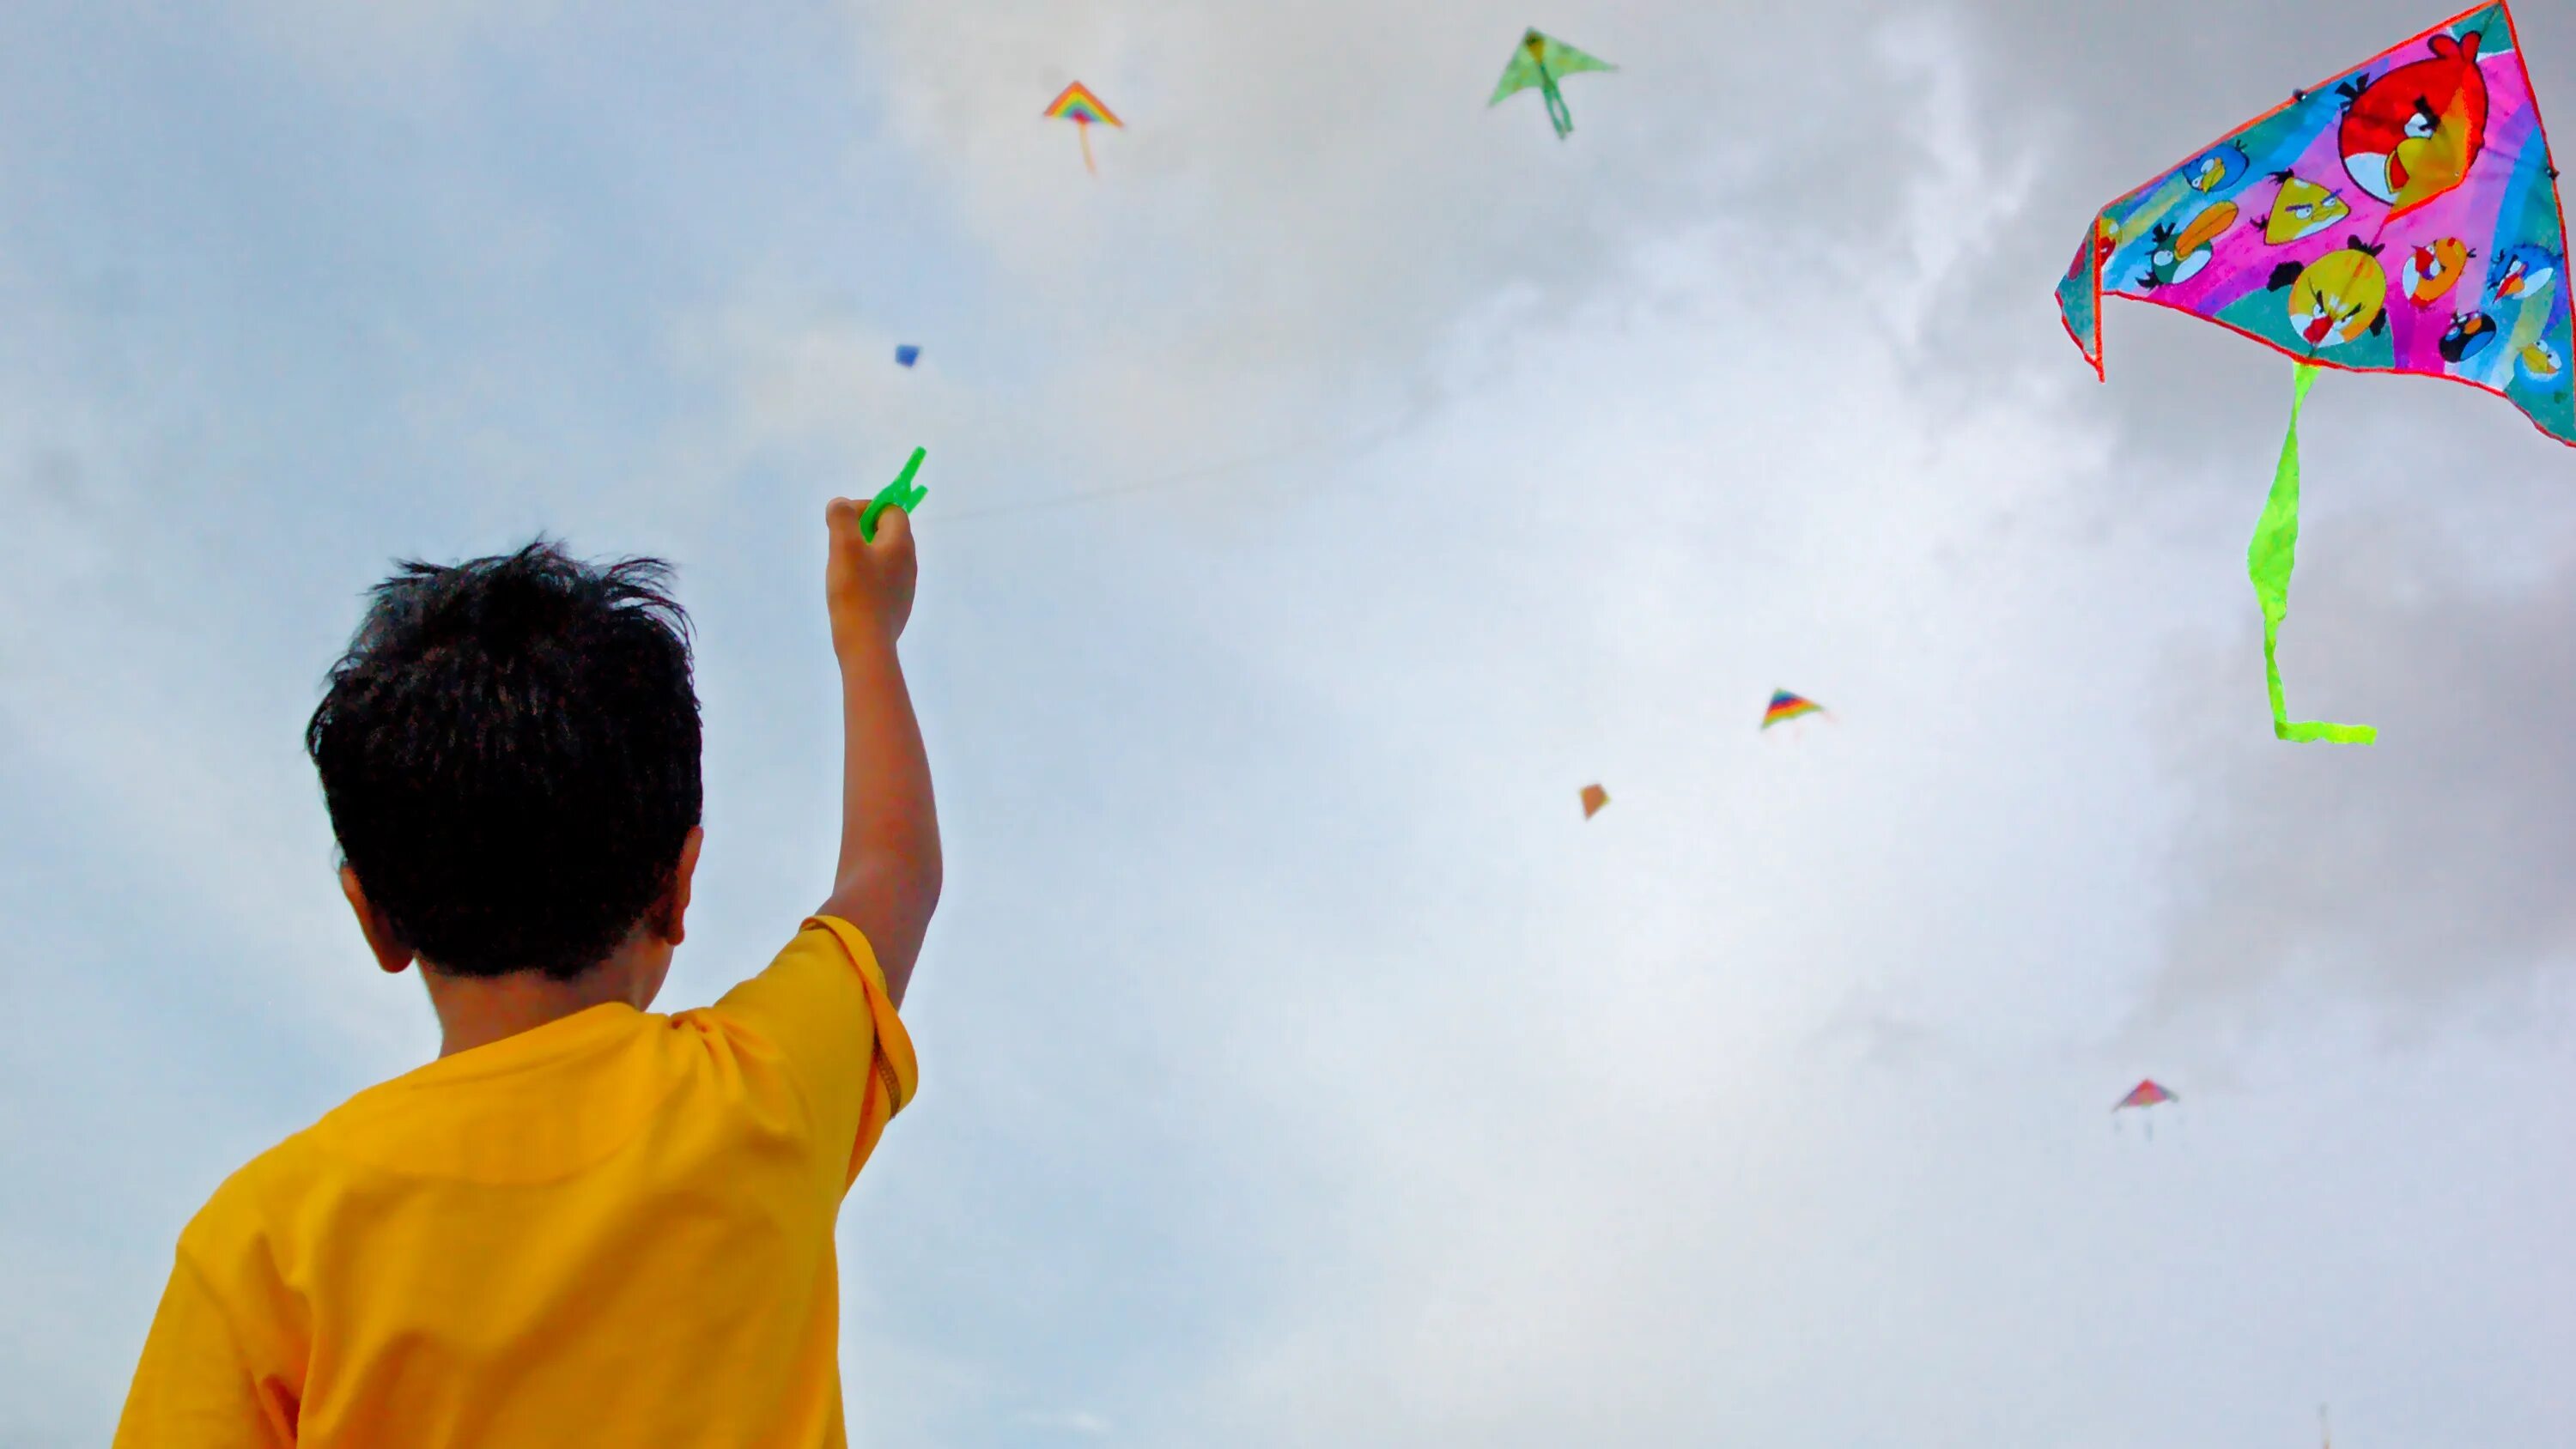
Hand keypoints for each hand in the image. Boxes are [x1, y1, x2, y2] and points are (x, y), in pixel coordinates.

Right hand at [825, 494, 916, 654]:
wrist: (867, 643)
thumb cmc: (855, 592)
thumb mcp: (843, 547)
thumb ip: (842, 518)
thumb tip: (842, 504)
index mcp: (901, 544)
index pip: (891, 510)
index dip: (866, 508)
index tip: (843, 521)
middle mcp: (910, 562)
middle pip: (888, 532)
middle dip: (862, 530)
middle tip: (839, 544)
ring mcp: (906, 585)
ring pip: (884, 557)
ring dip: (863, 554)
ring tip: (841, 567)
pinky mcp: (897, 605)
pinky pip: (883, 579)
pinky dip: (866, 575)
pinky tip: (850, 590)